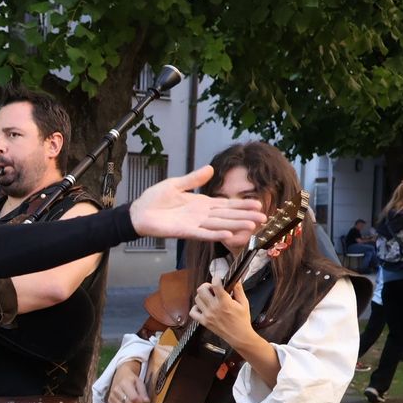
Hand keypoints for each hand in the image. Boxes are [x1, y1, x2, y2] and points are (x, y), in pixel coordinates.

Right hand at [106, 359, 152, 402]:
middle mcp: (116, 390)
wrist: (120, 375)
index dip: (141, 402)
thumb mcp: (140, 382)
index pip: (134, 399)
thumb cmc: (131, 379)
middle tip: (139, 402)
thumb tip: (146, 402)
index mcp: (124, 383)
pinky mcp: (109, 401)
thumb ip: (143, 393)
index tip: (144, 401)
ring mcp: (111, 396)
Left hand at [130, 167, 265, 242]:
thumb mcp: (176, 184)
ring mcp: (193, 224)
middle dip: (245, 216)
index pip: (225, 205)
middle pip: (227, 216)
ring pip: (219, 225)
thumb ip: (193, 179)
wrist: (138, 212)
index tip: (258, 204)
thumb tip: (210, 168)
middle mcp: (201, 216)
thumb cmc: (154, 199)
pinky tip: (227, 234)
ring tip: (252, 226)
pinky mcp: (183, 231)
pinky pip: (201, 234)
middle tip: (264, 218)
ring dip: (235, 225)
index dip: (241, 205)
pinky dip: (214, 234)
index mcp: (201, 204)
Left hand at [190, 277, 254, 348]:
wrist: (239, 336)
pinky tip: (203, 307)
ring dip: (202, 296)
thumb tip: (236, 280)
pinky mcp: (204, 322)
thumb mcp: (244, 303)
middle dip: (206, 286)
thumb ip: (239, 290)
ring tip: (209, 298)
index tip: (218, 279)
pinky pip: (193, 312)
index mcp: (225, 302)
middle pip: (201, 290)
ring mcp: (207, 315)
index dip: (216, 279)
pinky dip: (196, 308)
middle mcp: (214, 307)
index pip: (215, 285)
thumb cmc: (242, 321)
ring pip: (197, 299)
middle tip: (212, 289)